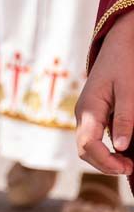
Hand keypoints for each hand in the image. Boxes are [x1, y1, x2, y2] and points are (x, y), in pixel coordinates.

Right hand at [75, 8, 133, 175]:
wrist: (118, 43)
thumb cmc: (124, 63)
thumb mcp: (129, 90)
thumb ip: (125, 118)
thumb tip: (121, 147)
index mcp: (89, 108)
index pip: (88, 145)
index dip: (106, 162)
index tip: (128, 168)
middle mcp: (82, 113)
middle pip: (85, 150)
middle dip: (105, 164)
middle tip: (131, 168)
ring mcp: (85, 114)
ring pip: (87, 146)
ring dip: (105, 159)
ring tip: (129, 162)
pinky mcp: (92, 113)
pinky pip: (93, 138)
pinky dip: (106, 150)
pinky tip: (124, 150)